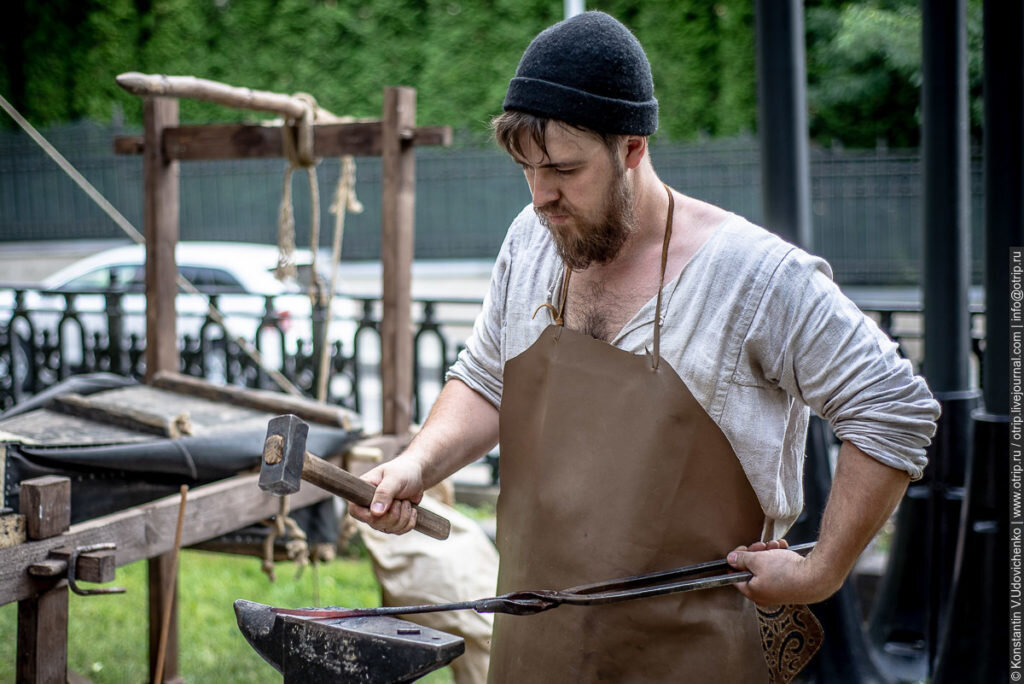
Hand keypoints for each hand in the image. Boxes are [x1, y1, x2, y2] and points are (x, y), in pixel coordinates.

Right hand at [347, 456, 424, 534]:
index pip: (355, 511)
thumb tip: (375, 513)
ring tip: (406, 502)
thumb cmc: (403, 471)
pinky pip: (399, 531)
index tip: (386, 507)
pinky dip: (409, 522)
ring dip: (404, 516)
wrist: (416, 475)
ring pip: (389, 529)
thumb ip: (384, 493)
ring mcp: (380, 516)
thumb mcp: (394, 478)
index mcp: (362, 493)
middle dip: (394, 514)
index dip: (369, 515)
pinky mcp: (391, 522)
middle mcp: (368, 507)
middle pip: (375, 524)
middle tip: (400, 499)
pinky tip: (411, 510)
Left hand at [727, 540, 841, 605]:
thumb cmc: (786, 572)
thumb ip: (741, 559)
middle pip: (752, 569)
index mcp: (753, 592)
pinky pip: (780, 568)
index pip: (735, 576)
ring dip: (769, 552)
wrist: (817, 577)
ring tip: (776, 546)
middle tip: (762, 545)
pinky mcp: (791, 584)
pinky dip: (780, 556)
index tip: (742, 549)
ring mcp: (778, 590)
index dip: (736, 560)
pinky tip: (784, 549)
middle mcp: (765, 594)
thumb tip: (730, 559)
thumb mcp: (757, 560)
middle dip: (756, 553)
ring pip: (767, 566)